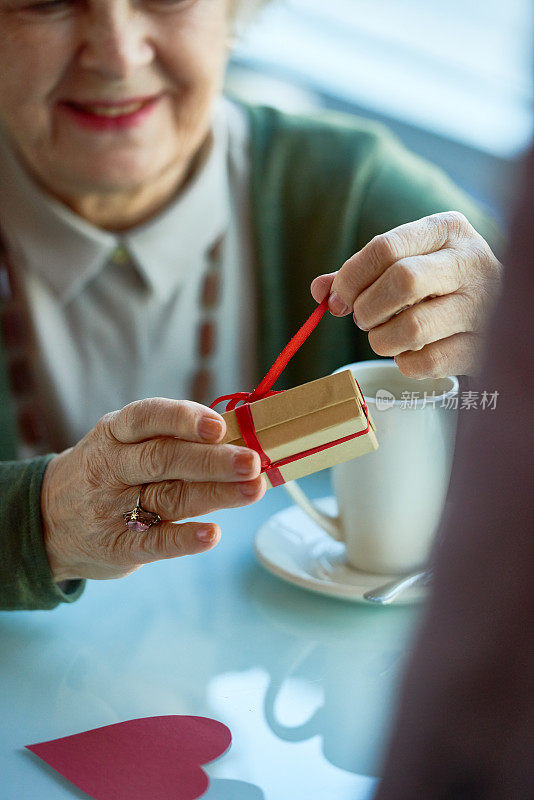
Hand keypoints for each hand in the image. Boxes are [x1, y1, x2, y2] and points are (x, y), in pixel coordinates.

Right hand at [41, 398, 265, 581]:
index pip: (148, 417)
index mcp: (116, 433)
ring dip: (215, 494)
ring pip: (169, 497)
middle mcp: (113, 466)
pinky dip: (184, 538)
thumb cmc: (108, 473)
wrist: (47, 520)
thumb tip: (240, 437)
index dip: (184, 419)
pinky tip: (212, 535)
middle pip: (165, 459)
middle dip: (213, 460)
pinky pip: (154, 542)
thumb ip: (172, 440)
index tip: (219, 425)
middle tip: (252, 462)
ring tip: (252, 490)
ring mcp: (113, 508)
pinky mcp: (117, 546)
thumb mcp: (123, 444)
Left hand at [311, 212, 502, 377]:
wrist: (497, 310)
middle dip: (368, 308)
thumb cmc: (436, 282)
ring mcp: (482, 306)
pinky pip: (426, 362)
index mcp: (447, 230)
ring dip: (382, 340)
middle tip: (364, 319)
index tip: (337, 299)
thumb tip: (320, 291)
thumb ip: (360, 273)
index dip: (350, 278)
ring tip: (385, 336)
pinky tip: (411, 352)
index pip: (385, 247)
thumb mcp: (404, 261)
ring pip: (413, 327)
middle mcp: (472, 263)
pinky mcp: (482, 347)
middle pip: (402, 281)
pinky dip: (405, 363)